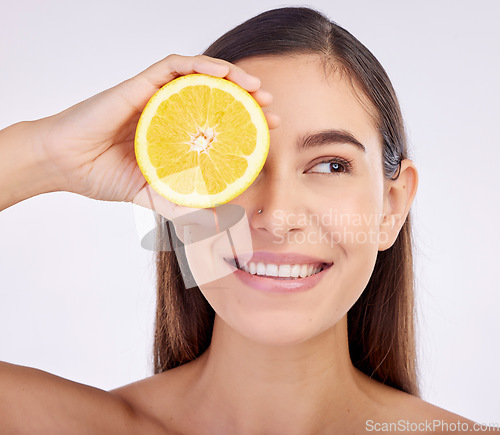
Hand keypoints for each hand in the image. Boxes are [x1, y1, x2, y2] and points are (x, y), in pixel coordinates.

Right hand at [33, 54, 279, 219]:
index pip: (216, 121)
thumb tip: (217, 222)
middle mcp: (168, 110)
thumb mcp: (153, 195)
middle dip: (248, 99)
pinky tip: (223, 74)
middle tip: (270, 110)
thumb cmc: (101, 175)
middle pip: (215, 96)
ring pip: (200, 75)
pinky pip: (173, 66)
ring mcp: (155, 96)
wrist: (63, 165)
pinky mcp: (139, 85)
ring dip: (232, 77)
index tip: (267, 131)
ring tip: (256, 88)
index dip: (245, 123)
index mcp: (173, 132)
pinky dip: (201, 66)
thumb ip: (182, 205)